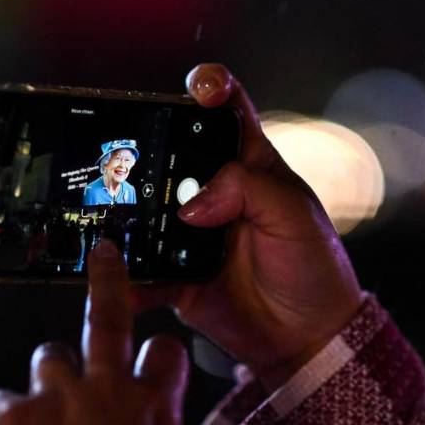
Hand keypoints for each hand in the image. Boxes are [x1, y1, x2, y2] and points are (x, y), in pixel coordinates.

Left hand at [0, 239, 188, 424]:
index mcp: (153, 411)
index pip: (166, 352)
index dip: (158, 352)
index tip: (154, 349)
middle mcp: (107, 392)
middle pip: (108, 317)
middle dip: (108, 282)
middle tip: (105, 257)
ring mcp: (57, 398)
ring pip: (49, 356)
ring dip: (49, 380)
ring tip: (47, 415)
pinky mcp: (10, 417)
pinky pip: (0, 399)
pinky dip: (6, 418)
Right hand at [138, 64, 364, 389]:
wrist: (307, 337)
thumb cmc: (314, 267)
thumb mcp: (293, 215)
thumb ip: (245, 190)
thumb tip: (190, 207)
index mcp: (248, 165)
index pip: (226, 111)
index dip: (209, 87)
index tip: (197, 89)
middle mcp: (214, 192)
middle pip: (169, 154)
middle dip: (146, 150)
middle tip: (128, 157)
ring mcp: (189, 233)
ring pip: (144, 210)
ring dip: (125, 212)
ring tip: (110, 216)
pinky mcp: (174, 275)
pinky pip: (140, 270)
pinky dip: (125, 275)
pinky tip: (116, 275)